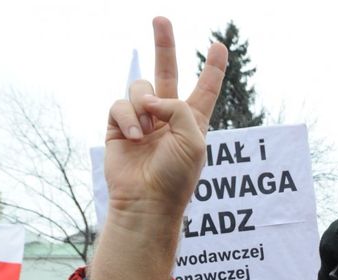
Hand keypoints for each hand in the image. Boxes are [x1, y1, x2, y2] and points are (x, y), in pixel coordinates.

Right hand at [104, 17, 225, 218]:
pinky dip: (127, 118)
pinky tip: (133, 136)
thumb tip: (150, 99)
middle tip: (162, 19)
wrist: (147, 201)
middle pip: (167, 72)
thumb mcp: (193, 139)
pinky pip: (120, 104)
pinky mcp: (118, 126)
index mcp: (193, 121)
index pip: (206, 89)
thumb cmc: (177, 177)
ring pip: (140, 88)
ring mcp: (142, 120)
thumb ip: (179, 108)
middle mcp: (167, 117)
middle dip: (164, 45)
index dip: (213, 69)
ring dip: (144, 105)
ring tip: (146, 132)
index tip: (219, 47)